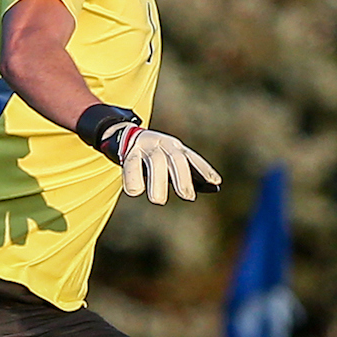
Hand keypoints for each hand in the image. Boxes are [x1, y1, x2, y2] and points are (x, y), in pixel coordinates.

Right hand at [77, 105, 221, 203]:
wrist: (121, 134)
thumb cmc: (149, 155)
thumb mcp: (166, 160)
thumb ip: (181, 172)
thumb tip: (207, 188)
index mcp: (174, 146)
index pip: (192, 158)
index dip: (204, 170)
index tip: (216, 183)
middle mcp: (162, 143)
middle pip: (176, 159)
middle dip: (183, 178)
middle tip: (188, 197)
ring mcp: (145, 145)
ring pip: (155, 162)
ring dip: (158, 183)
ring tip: (158, 202)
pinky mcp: (128, 151)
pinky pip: (131, 165)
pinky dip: (133, 179)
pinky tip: (135, 192)